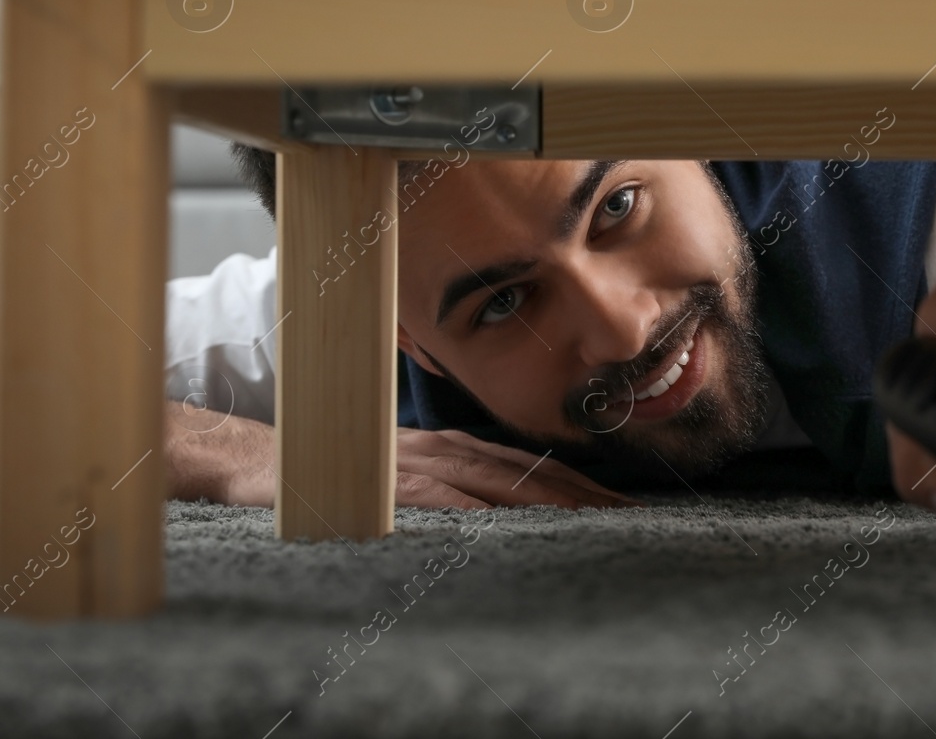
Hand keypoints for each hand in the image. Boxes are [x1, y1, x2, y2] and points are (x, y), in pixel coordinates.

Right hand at [223, 426, 642, 510]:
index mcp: (454, 450)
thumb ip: (451, 486)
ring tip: (596, 522)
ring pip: (497, 483)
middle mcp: (445, 452)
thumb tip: (496, 512)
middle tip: (634, 517)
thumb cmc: (339, 470)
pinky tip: (509, 525)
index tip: (624, 505)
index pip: (531, 468)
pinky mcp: (385, 485)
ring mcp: (417, 466)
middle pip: (529, 474)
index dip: (581, 485)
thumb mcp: (404, 474)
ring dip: (550, 502)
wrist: (262, 458)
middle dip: (585, 496)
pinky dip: (476, 510)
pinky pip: (440, 497)